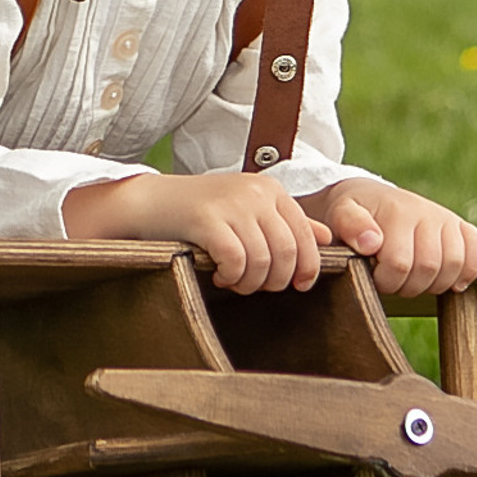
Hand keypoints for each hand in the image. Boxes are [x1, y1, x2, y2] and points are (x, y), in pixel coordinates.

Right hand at [62, 169, 331, 290]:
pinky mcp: (207, 219)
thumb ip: (287, 222)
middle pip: (287, 252)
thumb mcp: (248, 210)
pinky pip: (236, 260)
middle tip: (257, 287)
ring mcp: (232, 204)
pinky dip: (232, 276)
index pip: (306, 235)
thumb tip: (326, 238)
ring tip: (235, 282)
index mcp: (271, 189)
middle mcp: (257, 192)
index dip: (307, 267)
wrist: (150, 202)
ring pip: (263, 260)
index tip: (298, 286)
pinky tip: (220, 276)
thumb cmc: (201, 212)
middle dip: (276, 280)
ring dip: (251, 282)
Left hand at [300, 178, 476, 297]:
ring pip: (455, 264)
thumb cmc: (352, 214)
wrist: (369, 198)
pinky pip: (476, 251)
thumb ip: (350, 226)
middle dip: (407, 286)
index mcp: (396, 211)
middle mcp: (426, 211)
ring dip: (433, 283)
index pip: (400, 264)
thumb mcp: (340, 215)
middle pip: (429, 268)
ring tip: (413, 279)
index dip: (386, 282)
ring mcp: (446, 218)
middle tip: (392, 281)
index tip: (374, 277)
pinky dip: (467, 271)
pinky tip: (450, 282)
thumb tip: (372, 243)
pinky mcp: (460, 226)